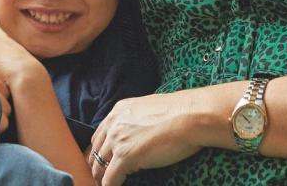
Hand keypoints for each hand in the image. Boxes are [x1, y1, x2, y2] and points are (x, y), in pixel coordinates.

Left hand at [88, 92, 205, 185]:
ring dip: (101, 178)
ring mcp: (118, 140)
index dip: (99, 151)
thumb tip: (141, 133)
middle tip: (99, 178)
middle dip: (96, 166)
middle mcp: (114, 123)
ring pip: (99, 166)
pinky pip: (110, 179)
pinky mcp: (125, 157)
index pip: (100, 135)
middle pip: (95, 151)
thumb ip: (138, 119)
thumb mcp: (150, 109)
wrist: (190, 116)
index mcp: (119, 111)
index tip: (102, 162)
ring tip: (104, 185)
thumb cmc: (181, 112)